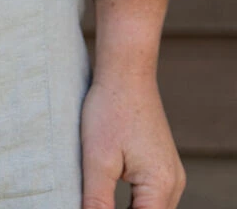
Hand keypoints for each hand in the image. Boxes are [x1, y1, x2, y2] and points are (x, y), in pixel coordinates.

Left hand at [81, 75, 185, 208]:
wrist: (125, 73)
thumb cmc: (110, 109)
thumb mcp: (97, 158)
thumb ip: (97, 200)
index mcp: (160, 185)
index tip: (94, 208)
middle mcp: (174, 183)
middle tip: (94, 202)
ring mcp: (171, 174)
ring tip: (99, 199)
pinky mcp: (161, 164)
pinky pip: (150, 195)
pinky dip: (132, 201)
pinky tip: (109, 196)